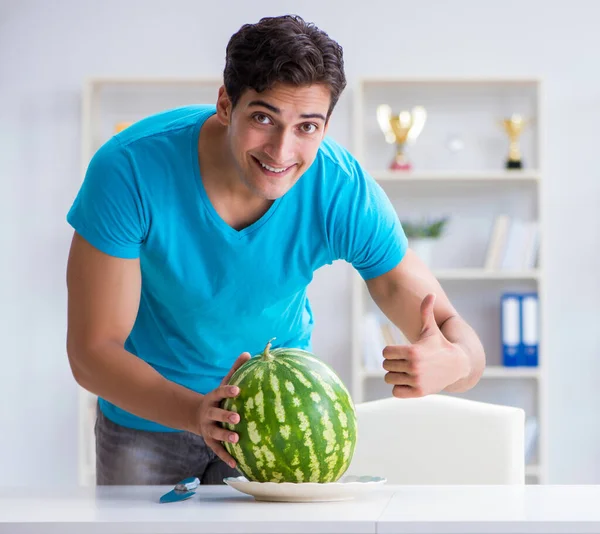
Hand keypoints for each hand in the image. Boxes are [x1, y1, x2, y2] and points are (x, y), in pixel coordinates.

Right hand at [195, 352, 250, 467]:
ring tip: (236, 438)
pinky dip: (225, 456)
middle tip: (237, 418)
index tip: (237, 390)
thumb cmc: (218, 398)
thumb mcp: (224, 383)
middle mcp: (208, 413)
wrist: (195, 415)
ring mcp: (207, 428)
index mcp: (213, 398)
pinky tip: (235, 464)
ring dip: (225, 435)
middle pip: (215, 414)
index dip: (227, 391)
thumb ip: (235, 370)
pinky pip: (217, 450)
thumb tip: (249, 353)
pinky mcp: (209, 441)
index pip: (220, 392)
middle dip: (225, 416)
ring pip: (215, 433)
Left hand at [382, 294, 468, 397]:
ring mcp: (416, 381)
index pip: (385, 353)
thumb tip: (430, 293)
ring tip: (408, 371)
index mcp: (412, 351)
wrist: (458, 365)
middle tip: (406, 362)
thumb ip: (426, 311)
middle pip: (386, 366)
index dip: (391, 351)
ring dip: (396, 376)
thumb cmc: (440, 345)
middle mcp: (414, 367)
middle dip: (393, 363)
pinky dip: (399, 388)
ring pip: (389, 379)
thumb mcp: (431, 329)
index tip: (401, 351)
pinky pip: (395, 392)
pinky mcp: (419, 392)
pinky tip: (409, 382)